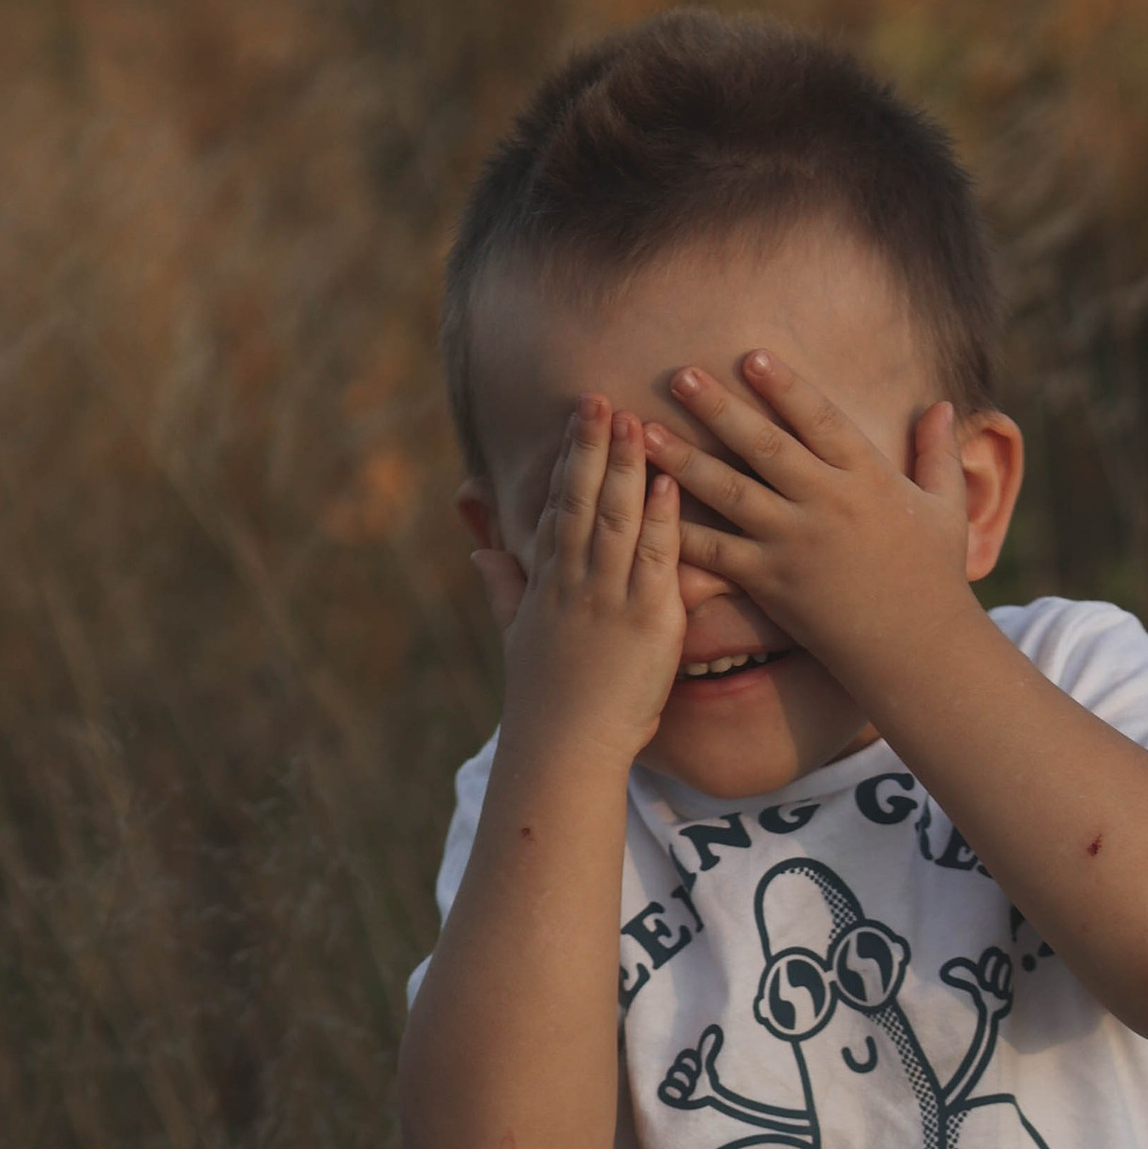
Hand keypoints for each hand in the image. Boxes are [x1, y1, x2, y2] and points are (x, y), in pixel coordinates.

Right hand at [476, 395, 684, 766]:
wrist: (562, 751)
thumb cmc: (543, 704)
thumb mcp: (515, 638)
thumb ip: (502, 588)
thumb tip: (480, 551)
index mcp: (546, 584)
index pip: (558, 509)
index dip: (569, 462)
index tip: (577, 420)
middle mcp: (574, 584)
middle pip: (582, 501)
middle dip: (591, 446)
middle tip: (600, 397)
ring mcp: (609, 600)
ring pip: (617, 519)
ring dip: (626, 466)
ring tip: (634, 419)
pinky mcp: (645, 624)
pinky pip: (656, 560)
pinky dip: (662, 519)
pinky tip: (667, 481)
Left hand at [642, 356, 986, 713]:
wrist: (917, 650)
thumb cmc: (934, 578)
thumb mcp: (946, 510)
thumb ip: (940, 455)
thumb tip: (946, 406)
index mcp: (865, 477)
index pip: (819, 419)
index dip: (785, 385)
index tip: (751, 355)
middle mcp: (824, 503)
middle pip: (763, 445)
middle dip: (720, 408)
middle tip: (681, 374)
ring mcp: (793, 544)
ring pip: (730, 493)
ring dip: (684, 460)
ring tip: (644, 433)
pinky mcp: (772, 583)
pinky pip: (718, 553)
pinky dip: (682, 532)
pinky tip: (647, 511)